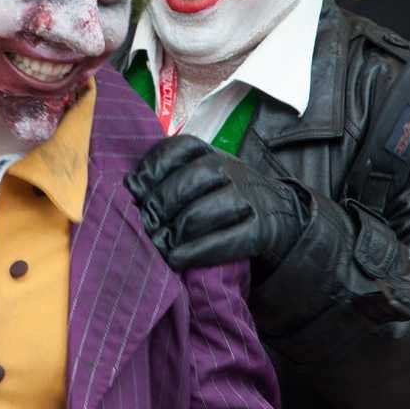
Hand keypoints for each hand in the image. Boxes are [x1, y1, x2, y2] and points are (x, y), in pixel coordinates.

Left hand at [125, 135, 310, 272]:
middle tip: (144, 225)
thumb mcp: (203, 176)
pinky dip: (197, 252)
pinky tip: (177, 259)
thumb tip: (129, 190)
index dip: (152, 168)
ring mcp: (247, 198)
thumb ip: (171, 177)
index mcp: (210, 153)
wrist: (280, 215)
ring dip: (175, 231)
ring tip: (159, 244)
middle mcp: (230, 169)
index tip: (134, 189)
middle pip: (189, 181)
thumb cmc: (225, 195)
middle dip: (160, 204)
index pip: (178, 149)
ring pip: (204, 211)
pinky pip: (226, 240)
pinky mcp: (260, 228)